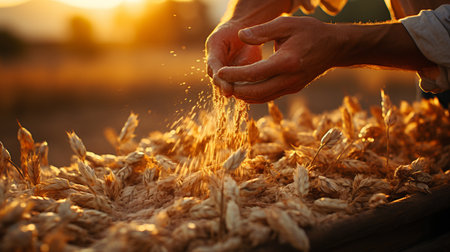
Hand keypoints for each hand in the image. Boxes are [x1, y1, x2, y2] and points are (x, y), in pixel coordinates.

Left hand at [216, 16, 340, 102]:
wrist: (335, 47)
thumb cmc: (310, 32)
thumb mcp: (287, 24)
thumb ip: (262, 30)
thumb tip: (240, 36)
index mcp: (287, 61)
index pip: (254, 73)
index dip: (234, 74)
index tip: (219, 72)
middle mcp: (290, 78)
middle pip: (256, 92)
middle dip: (236, 89)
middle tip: (221, 83)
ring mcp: (292, 86)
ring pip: (262, 98)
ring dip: (244, 95)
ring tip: (229, 86)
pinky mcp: (293, 89)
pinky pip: (270, 96)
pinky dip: (255, 95)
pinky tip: (244, 89)